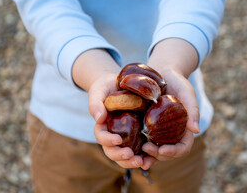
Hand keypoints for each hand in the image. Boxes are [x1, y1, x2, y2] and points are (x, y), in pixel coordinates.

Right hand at [72, 49, 150, 167]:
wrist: (120, 83)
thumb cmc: (106, 86)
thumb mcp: (99, 90)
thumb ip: (96, 103)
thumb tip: (99, 119)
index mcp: (102, 126)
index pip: (101, 137)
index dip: (108, 140)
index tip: (118, 139)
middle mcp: (113, 134)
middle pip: (112, 151)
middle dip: (120, 157)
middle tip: (131, 155)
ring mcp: (125, 136)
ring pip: (125, 155)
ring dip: (131, 161)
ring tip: (141, 163)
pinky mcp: (137, 135)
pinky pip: (139, 150)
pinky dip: (144, 157)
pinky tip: (151, 159)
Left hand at [141, 68, 199, 161]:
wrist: (161, 72)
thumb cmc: (178, 82)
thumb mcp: (187, 93)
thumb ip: (193, 110)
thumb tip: (196, 130)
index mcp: (184, 129)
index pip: (183, 147)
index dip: (174, 152)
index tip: (162, 150)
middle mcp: (170, 133)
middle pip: (166, 153)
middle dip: (157, 155)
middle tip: (145, 150)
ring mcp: (157, 131)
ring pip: (153, 151)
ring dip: (145, 157)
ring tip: (135, 157)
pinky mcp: (144, 126)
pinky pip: (141, 140)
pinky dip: (135, 147)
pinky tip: (127, 148)